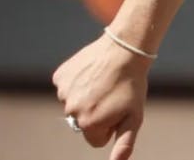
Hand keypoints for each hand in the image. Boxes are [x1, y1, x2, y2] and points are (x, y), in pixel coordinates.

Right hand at [52, 33, 151, 159]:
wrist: (125, 49)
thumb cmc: (132, 86)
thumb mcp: (134, 117)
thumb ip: (124, 143)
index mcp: (89, 124)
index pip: (96, 140)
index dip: (110, 126)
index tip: (118, 110)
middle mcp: (72, 111)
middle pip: (83, 123)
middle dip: (97, 113)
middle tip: (111, 94)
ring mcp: (63, 93)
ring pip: (75, 105)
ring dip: (87, 97)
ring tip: (103, 82)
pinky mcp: (59, 77)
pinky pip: (66, 88)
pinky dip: (77, 82)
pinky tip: (91, 73)